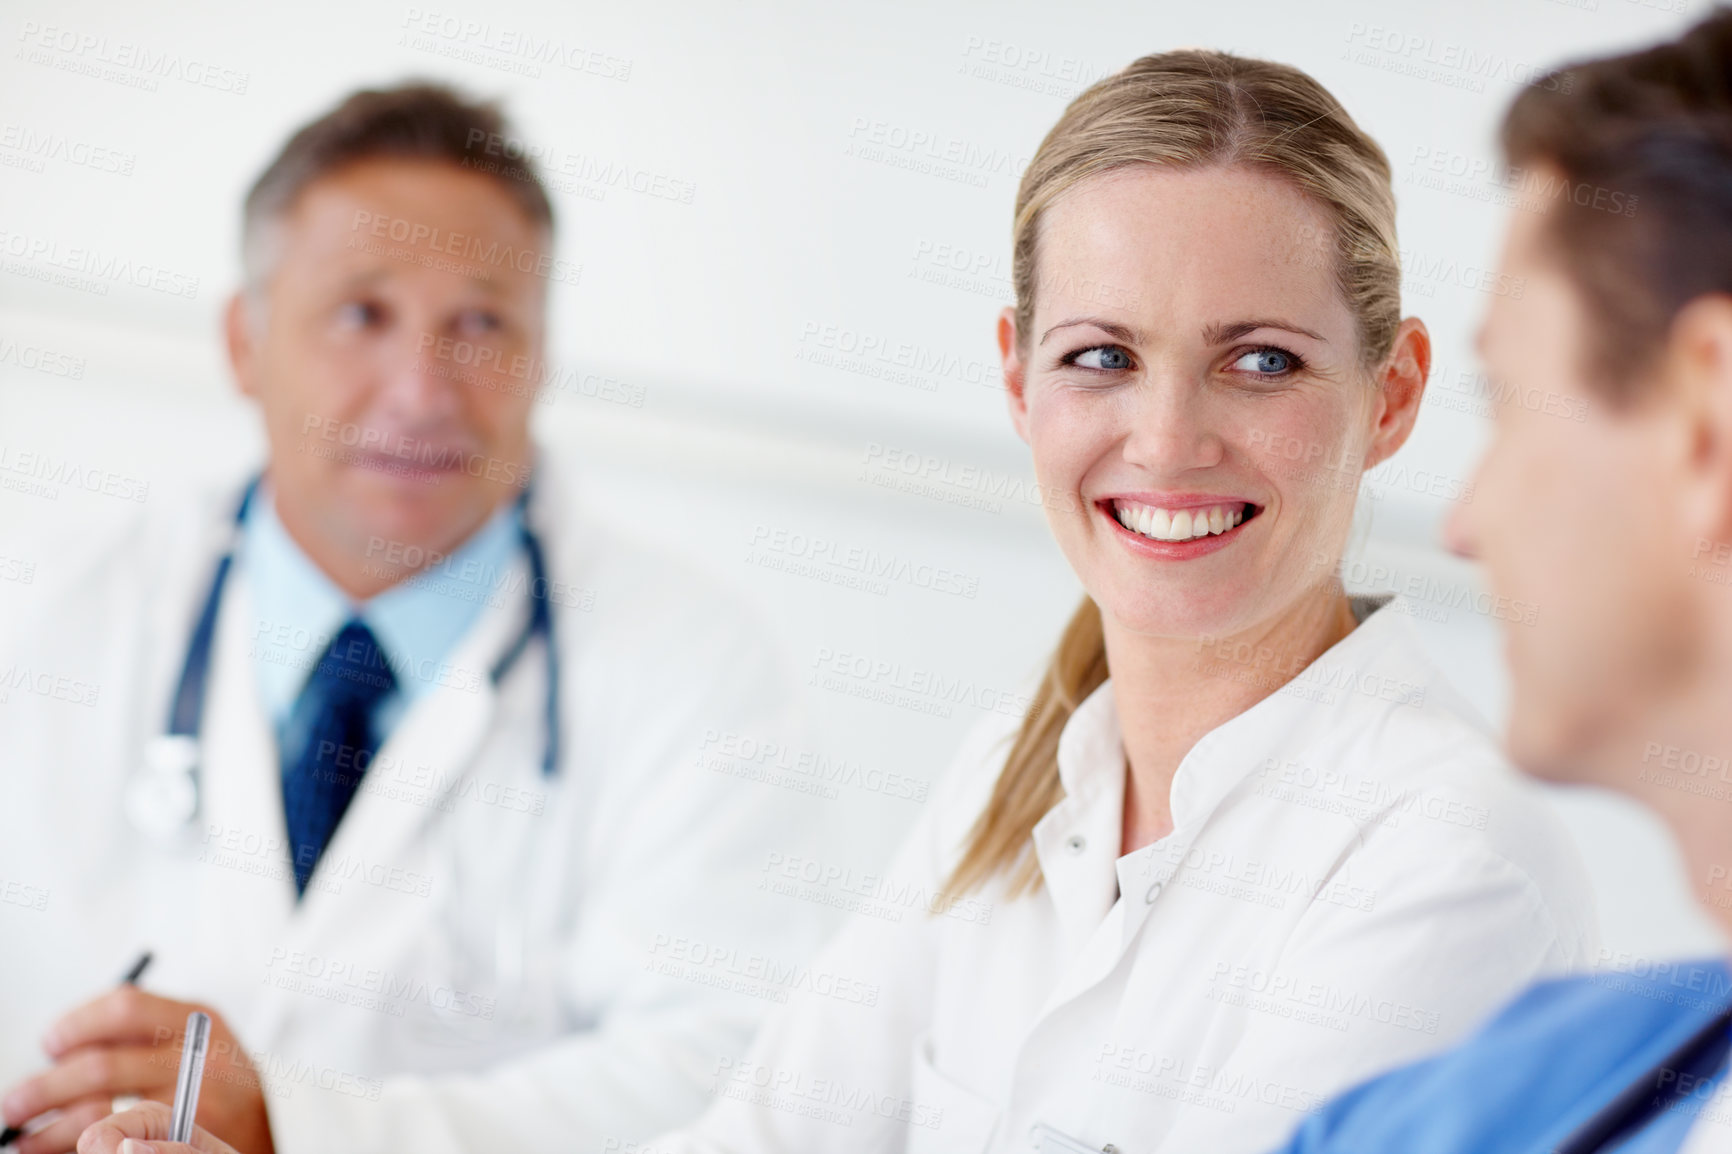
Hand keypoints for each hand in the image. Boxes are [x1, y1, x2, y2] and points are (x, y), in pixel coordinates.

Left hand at [1, 989, 272, 1153]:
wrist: (259, 1141)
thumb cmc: (221, 1094)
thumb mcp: (202, 1047)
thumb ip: (152, 1038)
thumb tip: (65, 1052)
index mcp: (202, 1022)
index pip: (125, 1008)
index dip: (77, 1025)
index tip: (51, 1043)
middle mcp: (203, 1058)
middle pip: (102, 1065)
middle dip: (46, 1088)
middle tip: (15, 1104)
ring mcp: (197, 1104)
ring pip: (100, 1112)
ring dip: (50, 1128)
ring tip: (22, 1139)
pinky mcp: (186, 1139)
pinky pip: (117, 1142)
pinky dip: (79, 1146)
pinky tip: (64, 1150)